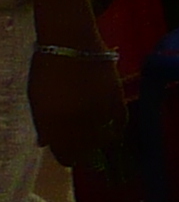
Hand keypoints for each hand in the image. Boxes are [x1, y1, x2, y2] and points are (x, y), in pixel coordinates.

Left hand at [28, 46, 123, 166]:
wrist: (71, 41)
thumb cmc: (47, 68)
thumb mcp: (36, 98)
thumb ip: (42, 123)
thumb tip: (44, 144)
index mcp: (53, 121)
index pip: (63, 152)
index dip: (66, 158)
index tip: (69, 159)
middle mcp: (76, 121)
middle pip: (84, 150)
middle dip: (83, 154)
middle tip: (83, 154)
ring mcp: (97, 111)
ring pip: (103, 140)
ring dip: (99, 144)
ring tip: (97, 143)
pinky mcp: (116, 100)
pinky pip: (119, 123)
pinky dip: (115, 129)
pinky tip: (111, 130)